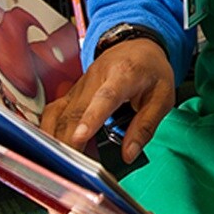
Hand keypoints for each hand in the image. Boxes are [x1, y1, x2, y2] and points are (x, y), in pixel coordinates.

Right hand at [39, 37, 175, 162]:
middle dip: (69, 141)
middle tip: (72, 168)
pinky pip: (55, 111)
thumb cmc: (152, 71)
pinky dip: (50, 130)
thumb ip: (146, 126)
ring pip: (60, 113)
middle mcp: (96, 78)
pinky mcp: (72, 92)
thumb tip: (129, 155)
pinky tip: (54, 147)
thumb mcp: (163, 97)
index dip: (91, 118)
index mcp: (124, 75)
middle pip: (75, 110)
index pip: (105, 97)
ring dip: (57, 138)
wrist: (137, 45)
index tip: (79, 138)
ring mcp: (80, 84)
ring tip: (62, 163)